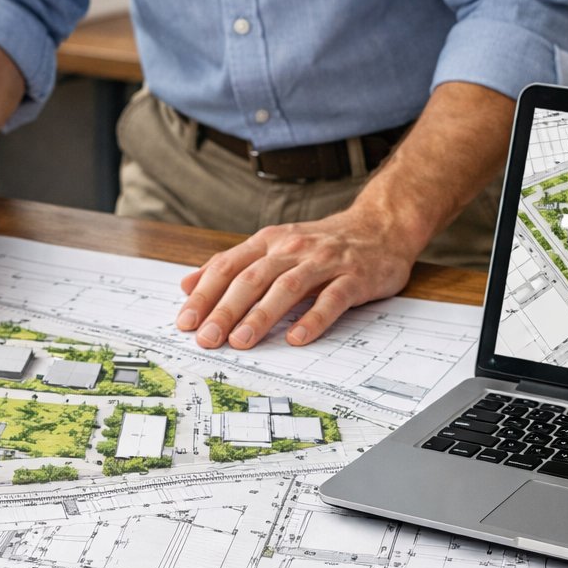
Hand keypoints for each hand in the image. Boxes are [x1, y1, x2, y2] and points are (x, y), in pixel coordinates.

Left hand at [175, 205, 428, 348]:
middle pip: (252, 279)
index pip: (228, 267)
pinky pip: (331, 299)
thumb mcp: (273, 246)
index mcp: (269, 242)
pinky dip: (313, 318)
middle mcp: (292, 248)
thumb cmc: (322, 244)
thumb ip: (233, 265)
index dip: (205, 294)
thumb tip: (188, 284)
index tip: (186, 321)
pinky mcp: (354, 278)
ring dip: (261, 316)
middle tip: (207, 339)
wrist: (381, 226)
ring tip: (241, 341)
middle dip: (225, 310)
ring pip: (287, 288)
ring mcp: (324, 262)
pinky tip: (296, 338)